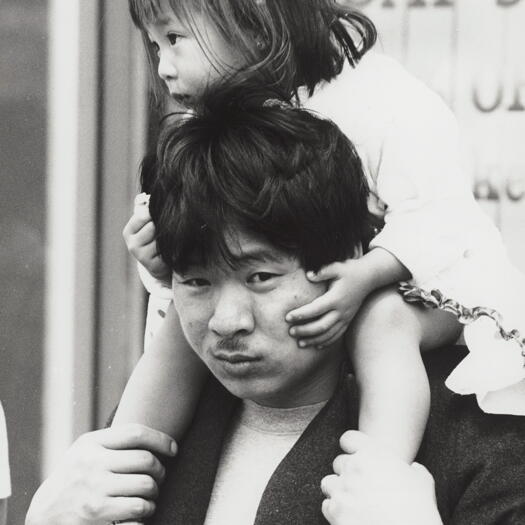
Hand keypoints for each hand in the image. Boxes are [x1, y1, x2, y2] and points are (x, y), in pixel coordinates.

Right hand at [25, 424, 176, 524]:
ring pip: (146, 487)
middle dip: (160, 471)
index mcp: (91, 444)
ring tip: (150, 496)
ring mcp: (93, 491)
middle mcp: (91, 465)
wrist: (44, 514)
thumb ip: (115, 441)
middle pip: (147, 460)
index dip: (162, 439)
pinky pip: (138, 511)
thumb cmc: (75, 476)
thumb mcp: (86, 451)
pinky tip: (141, 512)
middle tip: (159, 478)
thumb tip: (157, 439)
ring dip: (154, 494)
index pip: (136, 433)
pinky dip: (146, 513)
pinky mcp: (97, 516)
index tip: (174, 449)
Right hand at [122, 194, 170, 282]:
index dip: (155, 211)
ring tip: (174, 235)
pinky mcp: (154, 265)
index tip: (166, 210)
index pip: (143, 214)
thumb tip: (147, 197)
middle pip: (153, 226)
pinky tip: (175, 247)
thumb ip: (146, 209)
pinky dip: (174, 247)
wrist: (160, 264)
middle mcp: (132, 244)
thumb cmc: (156, 238)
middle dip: (165, 224)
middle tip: (174, 223)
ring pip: (161, 238)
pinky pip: (167, 250)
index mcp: (129, 231)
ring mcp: (142, 256)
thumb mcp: (148, 223)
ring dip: (170, 235)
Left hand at [286, 259, 372, 347]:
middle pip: (321, 326)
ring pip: (329, 334)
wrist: (369, 277)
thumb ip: (322, 271)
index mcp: (336, 298)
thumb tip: (308, 275)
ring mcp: (346, 317)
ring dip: (314, 340)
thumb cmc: (350, 270)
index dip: (301, 314)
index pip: (315, 309)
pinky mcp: (348, 321)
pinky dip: (326, 342)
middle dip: (305, 331)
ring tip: (300, 343)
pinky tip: (316, 346)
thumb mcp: (337, 267)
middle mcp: (341, 311)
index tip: (287, 317)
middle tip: (290, 332)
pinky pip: (337, 335)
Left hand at [321, 431, 441, 524]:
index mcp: (374, 454)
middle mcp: (355, 466)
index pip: (349, 438)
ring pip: (329, 483)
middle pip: (338, 462)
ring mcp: (343, 488)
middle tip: (359, 487)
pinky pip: (327, 505)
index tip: (355, 456)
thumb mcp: (422, 482)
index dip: (351, 447)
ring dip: (338, 490)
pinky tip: (349, 515)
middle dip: (346, 473)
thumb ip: (413, 469)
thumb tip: (413, 469)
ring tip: (352, 502)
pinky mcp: (335, 510)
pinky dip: (336, 510)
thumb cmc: (418, 510)